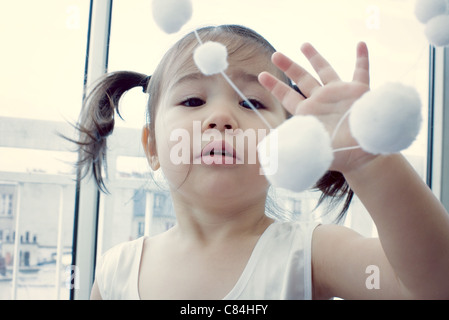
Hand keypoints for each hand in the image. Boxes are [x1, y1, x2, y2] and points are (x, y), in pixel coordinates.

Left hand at [258, 42, 376, 173]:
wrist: (363, 157)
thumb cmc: (338, 155)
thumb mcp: (311, 153)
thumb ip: (290, 152)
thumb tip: (264, 163)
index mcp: (308, 113)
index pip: (287, 96)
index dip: (274, 86)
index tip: (261, 75)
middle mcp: (321, 101)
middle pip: (301, 78)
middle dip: (288, 66)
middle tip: (275, 54)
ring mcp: (339, 94)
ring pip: (325, 70)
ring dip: (315, 57)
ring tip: (303, 44)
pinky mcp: (360, 92)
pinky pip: (361, 72)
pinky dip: (362, 59)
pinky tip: (360, 45)